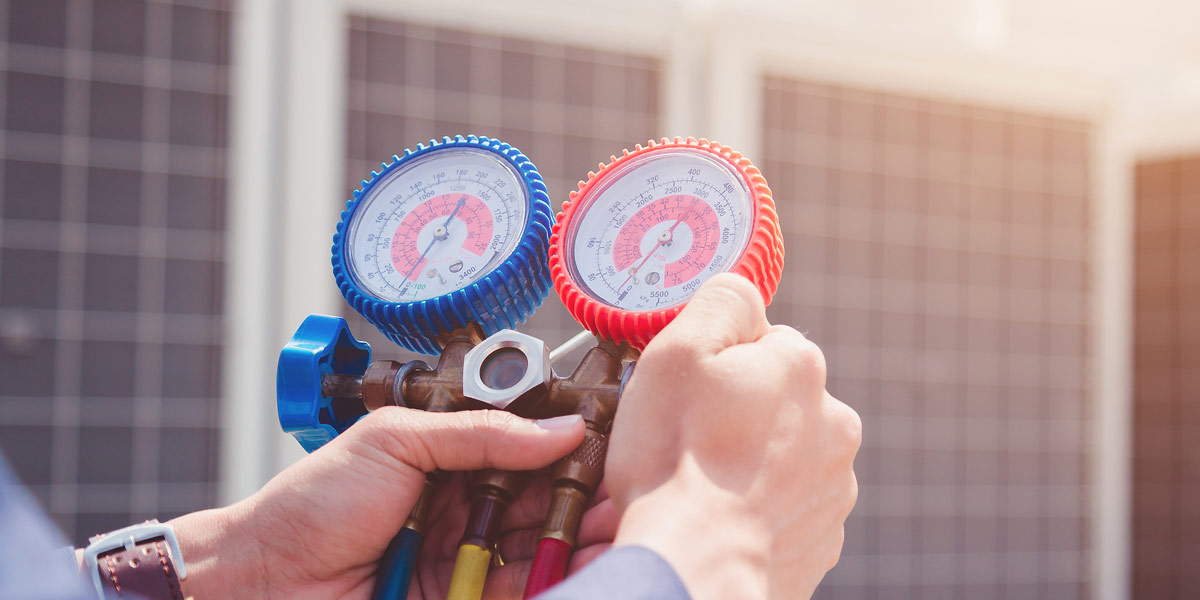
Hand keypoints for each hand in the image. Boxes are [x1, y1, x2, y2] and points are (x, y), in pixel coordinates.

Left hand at [168, 409, 617, 598]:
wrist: (260, 582)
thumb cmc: (310, 504)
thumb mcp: (393, 443)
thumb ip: (478, 433)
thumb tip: (559, 427)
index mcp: (447, 458)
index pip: (523, 447)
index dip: (567, 447)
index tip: (608, 446)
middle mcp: (462, 506)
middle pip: (539, 500)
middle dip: (582, 497)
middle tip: (622, 495)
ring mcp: (463, 558)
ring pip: (536, 547)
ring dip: (575, 540)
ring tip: (614, 532)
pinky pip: (515, 588)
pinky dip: (548, 578)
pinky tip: (579, 566)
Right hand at [605, 274, 861, 599]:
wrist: (695, 568)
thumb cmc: (677, 462)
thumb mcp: (677, 351)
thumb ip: (720, 302)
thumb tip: (743, 295)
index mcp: (802, 368)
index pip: (758, 344)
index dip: (712, 368)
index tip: (686, 398)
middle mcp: (834, 424)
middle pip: (771, 402)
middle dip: (733, 418)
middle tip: (685, 446)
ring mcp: (833, 488)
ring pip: (779, 458)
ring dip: (744, 466)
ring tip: (696, 489)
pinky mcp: (821, 541)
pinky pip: (783, 510)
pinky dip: (754, 512)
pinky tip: (718, 520)